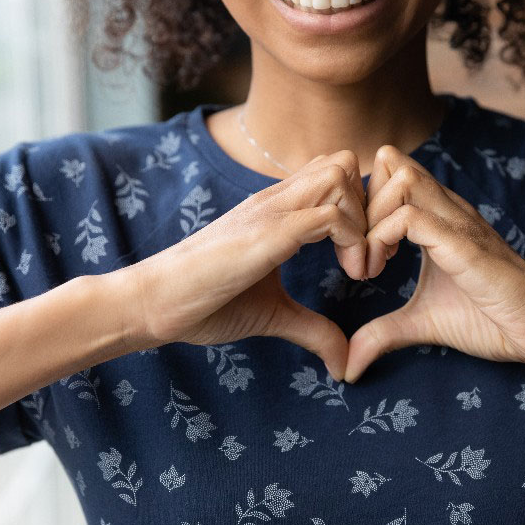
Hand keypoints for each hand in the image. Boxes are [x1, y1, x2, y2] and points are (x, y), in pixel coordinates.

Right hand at [129, 151, 368, 380]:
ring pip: (340, 176)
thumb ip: (313, 329)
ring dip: (364, 220)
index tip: (364, 257)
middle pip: (343, 162)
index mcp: (277, 210)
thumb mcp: (274, 314)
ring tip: (360, 267)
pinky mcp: (267, 233)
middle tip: (371, 255)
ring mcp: (270, 211)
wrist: (152, 303)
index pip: (334, 174)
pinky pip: (329, 214)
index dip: (361, 210)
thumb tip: (344, 361)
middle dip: (371, 206)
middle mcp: (276, 199)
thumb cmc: (205, 302)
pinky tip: (350, 275)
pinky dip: (354, 241)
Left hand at [344, 145, 524, 382]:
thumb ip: (383, 332)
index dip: (361, 206)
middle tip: (356, 256)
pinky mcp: (464, 244)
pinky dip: (380, 240)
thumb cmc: (491, 320)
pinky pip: (410, 217)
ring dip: (369, 221)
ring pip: (398, 180)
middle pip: (389, 165)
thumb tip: (347, 366)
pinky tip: (380, 271)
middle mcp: (447, 209)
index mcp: (437, 217)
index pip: (388, 174)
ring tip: (369, 265)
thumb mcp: (422, 322)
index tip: (358, 251)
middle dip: (358, 207)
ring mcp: (457, 222)